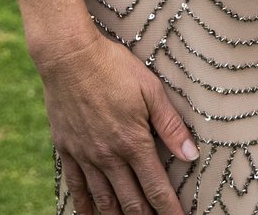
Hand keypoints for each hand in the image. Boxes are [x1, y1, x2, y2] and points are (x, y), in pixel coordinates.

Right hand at [41, 32, 196, 214]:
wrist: (69, 57)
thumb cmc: (114, 68)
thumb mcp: (151, 90)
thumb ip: (171, 125)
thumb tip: (191, 154)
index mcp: (133, 142)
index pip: (156, 188)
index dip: (168, 210)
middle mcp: (109, 156)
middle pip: (130, 201)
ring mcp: (85, 155)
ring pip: (104, 200)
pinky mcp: (67, 150)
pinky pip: (76, 186)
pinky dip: (85, 206)